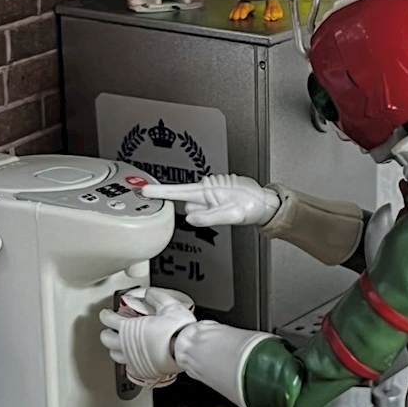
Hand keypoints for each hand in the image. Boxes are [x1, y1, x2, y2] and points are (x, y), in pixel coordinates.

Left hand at [99, 300, 195, 383]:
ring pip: (115, 355)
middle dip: (106, 332)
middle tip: (109, 329)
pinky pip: (128, 366)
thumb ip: (156, 297)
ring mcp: (134, 359)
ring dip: (114, 348)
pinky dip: (127, 360)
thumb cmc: (178, 330)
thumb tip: (149, 294)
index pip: (109, 320)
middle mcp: (127, 345)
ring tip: (117, 344)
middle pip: (107, 339)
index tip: (106, 314)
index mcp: (130, 328)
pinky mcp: (142, 370)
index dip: (105, 315)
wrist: (187, 349)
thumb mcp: (169, 305)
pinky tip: (132, 357)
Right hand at [141, 174, 280, 226]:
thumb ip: (209, 217)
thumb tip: (190, 218)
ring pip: (198, 207)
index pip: (177, 191)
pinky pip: (206, 206)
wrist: (263, 202)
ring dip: (209, 211)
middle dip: (200, 211)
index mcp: (207, 191)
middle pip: (189, 204)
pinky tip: (228, 207)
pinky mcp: (213, 194)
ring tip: (227, 208)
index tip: (144, 190)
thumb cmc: (250, 205)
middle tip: (221, 211)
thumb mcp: (231, 215)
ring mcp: (209, 191)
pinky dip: (214, 210)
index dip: (160, 192)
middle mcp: (206, 188)